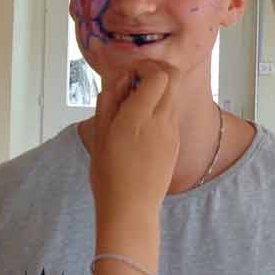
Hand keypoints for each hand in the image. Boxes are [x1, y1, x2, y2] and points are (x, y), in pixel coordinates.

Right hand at [88, 62, 179, 220]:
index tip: (131, 71)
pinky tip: (143, 123)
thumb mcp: (99, 135)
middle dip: (157, 71)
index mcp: (138, 117)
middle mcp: (160, 121)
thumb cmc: (109, 175)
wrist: (131, 209)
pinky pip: (172, 114)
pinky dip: (161, 108)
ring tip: (137, 104)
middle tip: (138, 79)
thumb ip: (109, 101)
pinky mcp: (175, 144)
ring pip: (174, 95)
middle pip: (173, 78)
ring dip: (159, 90)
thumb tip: (120, 79)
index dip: (146, 65)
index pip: (158, 74)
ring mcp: (171, 133)